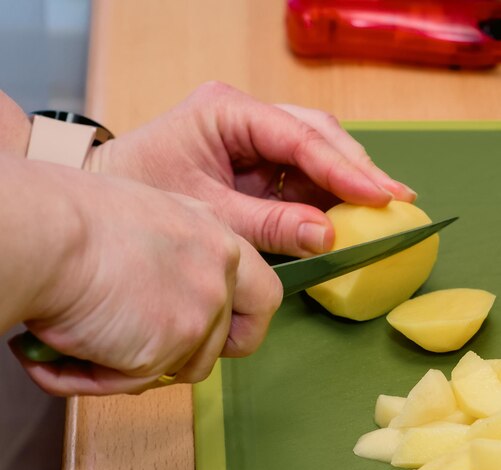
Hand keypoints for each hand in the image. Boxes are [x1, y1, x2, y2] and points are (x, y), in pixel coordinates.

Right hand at [6, 158, 281, 395]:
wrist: (48, 234)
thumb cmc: (75, 220)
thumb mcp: (148, 222)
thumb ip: (174, 260)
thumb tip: (161, 300)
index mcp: (215, 238)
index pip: (261, 293)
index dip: (244, 321)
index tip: (226, 331)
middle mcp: (218, 273)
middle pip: (238, 339)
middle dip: (207, 355)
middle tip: (167, 353)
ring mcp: (202, 311)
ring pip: (187, 366)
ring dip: (143, 366)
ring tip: (92, 342)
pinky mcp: (173, 344)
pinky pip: (139, 380)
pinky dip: (103, 377)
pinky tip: (72, 353)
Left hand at [86, 82, 416, 257]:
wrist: (112, 197)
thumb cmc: (147, 196)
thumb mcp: (211, 213)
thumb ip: (270, 224)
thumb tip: (328, 236)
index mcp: (226, 111)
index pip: (297, 136)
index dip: (342, 168)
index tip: (380, 196)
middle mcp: (244, 116)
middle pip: (315, 134)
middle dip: (355, 169)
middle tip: (395, 200)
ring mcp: (251, 137)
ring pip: (312, 151)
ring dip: (344, 181)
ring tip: (380, 209)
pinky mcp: (254, 160)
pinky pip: (297, 174)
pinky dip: (322, 195)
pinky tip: (345, 213)